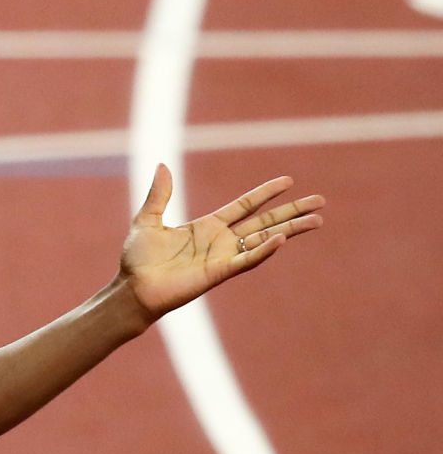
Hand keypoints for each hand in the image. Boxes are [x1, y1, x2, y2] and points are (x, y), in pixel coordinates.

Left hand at [119, 165, 324, 320]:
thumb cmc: (138, 260)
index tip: (288, 181)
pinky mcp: (219, 273)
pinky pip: (247, 260)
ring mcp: (223, 257)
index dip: (266, 193)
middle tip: (320, 201)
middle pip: (265, 222)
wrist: (132, 288)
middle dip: (292, 211)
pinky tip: (282, 238)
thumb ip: (159, 195)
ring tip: (317, 220)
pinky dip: (265, 249)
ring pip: (265, 240)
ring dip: (291, 230)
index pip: (245, 206)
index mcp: (208, 227)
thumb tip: (162, 165)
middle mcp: (221, 241)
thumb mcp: (147, 220)